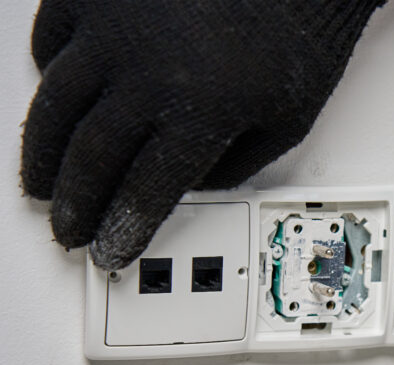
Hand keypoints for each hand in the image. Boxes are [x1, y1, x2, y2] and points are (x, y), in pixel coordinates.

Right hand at [22, 0, 382, 268]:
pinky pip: (51, 40)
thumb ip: (236, 165)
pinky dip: (48, 78)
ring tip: (40, 185)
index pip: (146, 193)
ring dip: (43, 157)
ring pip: (57, 107)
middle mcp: (148, 73)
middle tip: (69, 230)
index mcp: (202, 113)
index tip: (111, 251)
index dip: (123, 230)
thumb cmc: (297, 34)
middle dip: (76, 206)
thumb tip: (189, 188)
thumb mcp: (287, 120)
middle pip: (92, 160)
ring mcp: (115, 28)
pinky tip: (55, 104)